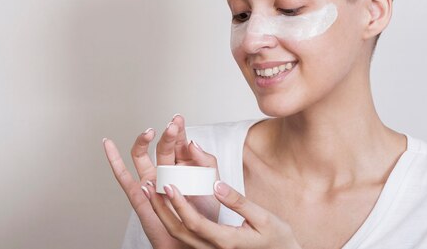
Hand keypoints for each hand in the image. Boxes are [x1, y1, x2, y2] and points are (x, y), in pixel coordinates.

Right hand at [103, 114, 220, 248]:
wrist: (196, 238)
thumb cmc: (205, 213)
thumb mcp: (211, 181)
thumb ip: (206, 161)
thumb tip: (192, 142)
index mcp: (183, 165)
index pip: (179, 142)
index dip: (178, 129)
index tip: (178, 119)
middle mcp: (165, 169)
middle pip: (162, 146)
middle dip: (167, 134)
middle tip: (172, 126)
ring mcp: (150, 180)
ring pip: (142, 155)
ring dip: (143, 141)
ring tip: (148, 132)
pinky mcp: (139, 194)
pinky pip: (123, 175)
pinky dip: (113, 159)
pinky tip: (108, 144)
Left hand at [142, 179, 301, 248]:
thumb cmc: (278, 239)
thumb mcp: (263, 217)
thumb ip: (238, 202)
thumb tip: (216, 184)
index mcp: (225, 240)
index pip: (194, 223)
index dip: (178, 204)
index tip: (168, 185)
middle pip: (178, 231)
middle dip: (160, 208)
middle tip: (148, 186)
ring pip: (179, 234)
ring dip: (163, 213)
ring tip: (153, 191)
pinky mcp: (211, 248)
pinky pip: (187, 234)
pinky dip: (174, 218)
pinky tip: (170, 202)